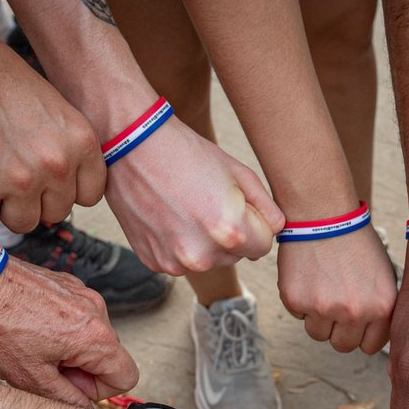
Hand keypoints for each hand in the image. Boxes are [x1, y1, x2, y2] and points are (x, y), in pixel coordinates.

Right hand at [0, 24, 104, 231]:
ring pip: (23, 221)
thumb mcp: (51, 106)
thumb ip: (62, 146)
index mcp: (80, 142)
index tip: (50, 184)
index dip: (67, 191)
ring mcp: (20, 181)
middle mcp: (56, 165)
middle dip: (36, 200)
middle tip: (13, 175)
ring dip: (7, 205)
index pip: (89, 194)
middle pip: (56, 212)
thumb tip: (62, 181)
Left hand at [0, 259, 137, 405]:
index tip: (66, 385)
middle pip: (108, 356)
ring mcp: (81, 293)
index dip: (97, 390)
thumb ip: (66, 400)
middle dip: (80, 369)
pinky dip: (59, 328)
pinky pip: (76, 316)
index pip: (125, 377)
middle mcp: (96, 310)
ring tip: (32, 346)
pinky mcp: (66, 283)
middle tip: (42, 367)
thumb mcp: (29, 378)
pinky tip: (29, 327)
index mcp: (94, 336)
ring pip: (90, 337)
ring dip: (69, 349)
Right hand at [105, 118, 283, 274]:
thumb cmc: (189, 153)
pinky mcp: (154, 262)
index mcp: (231, 233)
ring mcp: (174, 263)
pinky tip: (168, 215)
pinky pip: (181, 260)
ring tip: (186, 206)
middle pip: (236, 255)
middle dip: (230, 234)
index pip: (265, 245)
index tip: (237, 202)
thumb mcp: (240, 173)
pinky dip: (179, 243)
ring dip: (205, 242)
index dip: (255, 223)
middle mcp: (202, 256)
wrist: (132, 145)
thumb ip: (268, 209)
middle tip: (207, 200)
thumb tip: (276, 231)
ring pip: (209, 260)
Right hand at [277, 224, 396, 353]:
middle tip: (336, 306)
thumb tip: (374, 333)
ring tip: (322, 288)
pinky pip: (298, 316)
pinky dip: (301, 302)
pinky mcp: (296, 301)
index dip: (362, 334)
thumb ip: (381, 307)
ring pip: (318, 334)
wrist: (323, 215)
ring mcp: (323, 308)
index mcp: (381, 307)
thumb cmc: (355, 241)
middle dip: (339, 330)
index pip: (371, 345)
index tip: (356, 323)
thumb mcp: (384, 275)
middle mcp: (354, 312)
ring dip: (318, 318)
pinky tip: (309, 278)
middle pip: (343, 345)